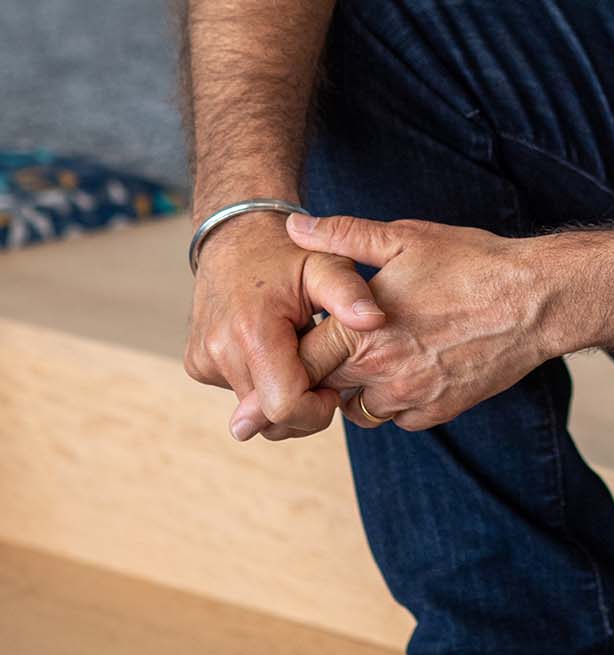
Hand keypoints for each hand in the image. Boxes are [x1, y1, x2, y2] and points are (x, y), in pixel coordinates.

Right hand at [183, 207, 388, 442]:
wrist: (235, 236)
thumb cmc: (287, 252)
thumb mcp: (326, 263)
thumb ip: (351, 293)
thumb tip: (375, 320)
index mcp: (252, 330)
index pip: (285, 407)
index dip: (317, 409)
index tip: (335, 386)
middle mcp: (220, 351)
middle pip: (269, 419)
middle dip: (303, 406)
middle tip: (322, 369)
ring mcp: (203, 361)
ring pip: (253, 411)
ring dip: (282, 393)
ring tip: (298, 349)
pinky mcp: (197, 365)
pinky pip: (238, 393)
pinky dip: (262, 382)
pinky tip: (276, 348)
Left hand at [225, 210, 558, 437]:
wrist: (536, 301)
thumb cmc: (471, 263)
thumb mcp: (403, 239)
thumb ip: (342, 236)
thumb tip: (294, 226)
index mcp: (362, 333)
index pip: (300, 361)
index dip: (285, 357)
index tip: (278, 351)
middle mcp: (381, 374)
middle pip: (324, 389)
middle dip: (317, 374)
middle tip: (316, 356)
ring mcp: (411, 398)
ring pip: (358, 409)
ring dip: (354, 388)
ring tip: (364, 356)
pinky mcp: (437, 412)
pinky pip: (396, 417)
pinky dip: (391, 399)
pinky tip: (403, 367)